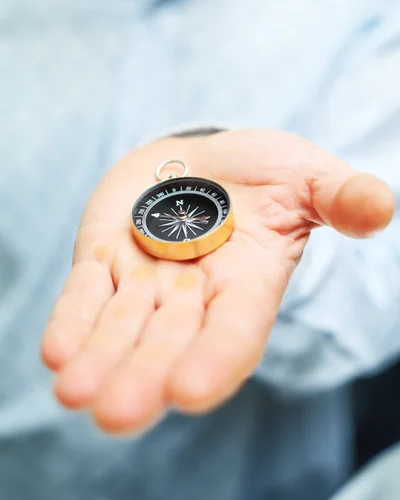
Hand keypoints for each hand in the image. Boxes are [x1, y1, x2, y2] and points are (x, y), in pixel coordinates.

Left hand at [41, 129, 394, 432]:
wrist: (204, 157)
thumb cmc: (262, 172)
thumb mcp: (307, 176)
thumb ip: (339, 197)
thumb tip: (379, 207)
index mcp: (248, 282)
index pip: (235, 329)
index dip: (217, 358)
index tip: (192, 391)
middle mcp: (195, 293)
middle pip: (171, 341)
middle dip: (145, 375)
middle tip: (117, 413)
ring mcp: (147, 279)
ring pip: (122, 326)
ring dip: (100, 358)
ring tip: (76, 393)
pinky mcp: (107, 257)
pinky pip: (87, 293)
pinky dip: (73, 320)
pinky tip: (58, 353)